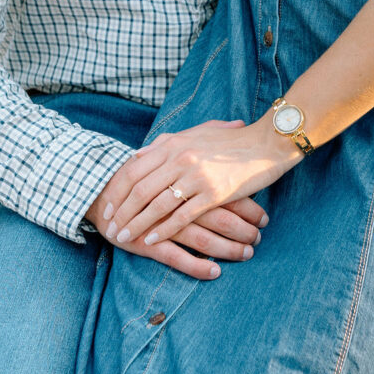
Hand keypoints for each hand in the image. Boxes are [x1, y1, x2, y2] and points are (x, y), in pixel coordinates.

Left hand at [92, 115, 299, 259]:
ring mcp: (197, 175)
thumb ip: (165, 143)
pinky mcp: (213, 192)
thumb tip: (136, 154)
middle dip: (121, 211)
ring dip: (137, 224)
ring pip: (157, 204)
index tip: (107, 207)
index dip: (117, 190)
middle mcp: (181, 158)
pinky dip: (163, 230)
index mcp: (174, 143)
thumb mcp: (195, 133)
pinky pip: (181, 216)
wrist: (266, 143)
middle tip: (110, 228)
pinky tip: (151, 240)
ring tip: (124, 237)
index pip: (134, 170)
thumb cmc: (231, 140)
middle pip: (140, 189)